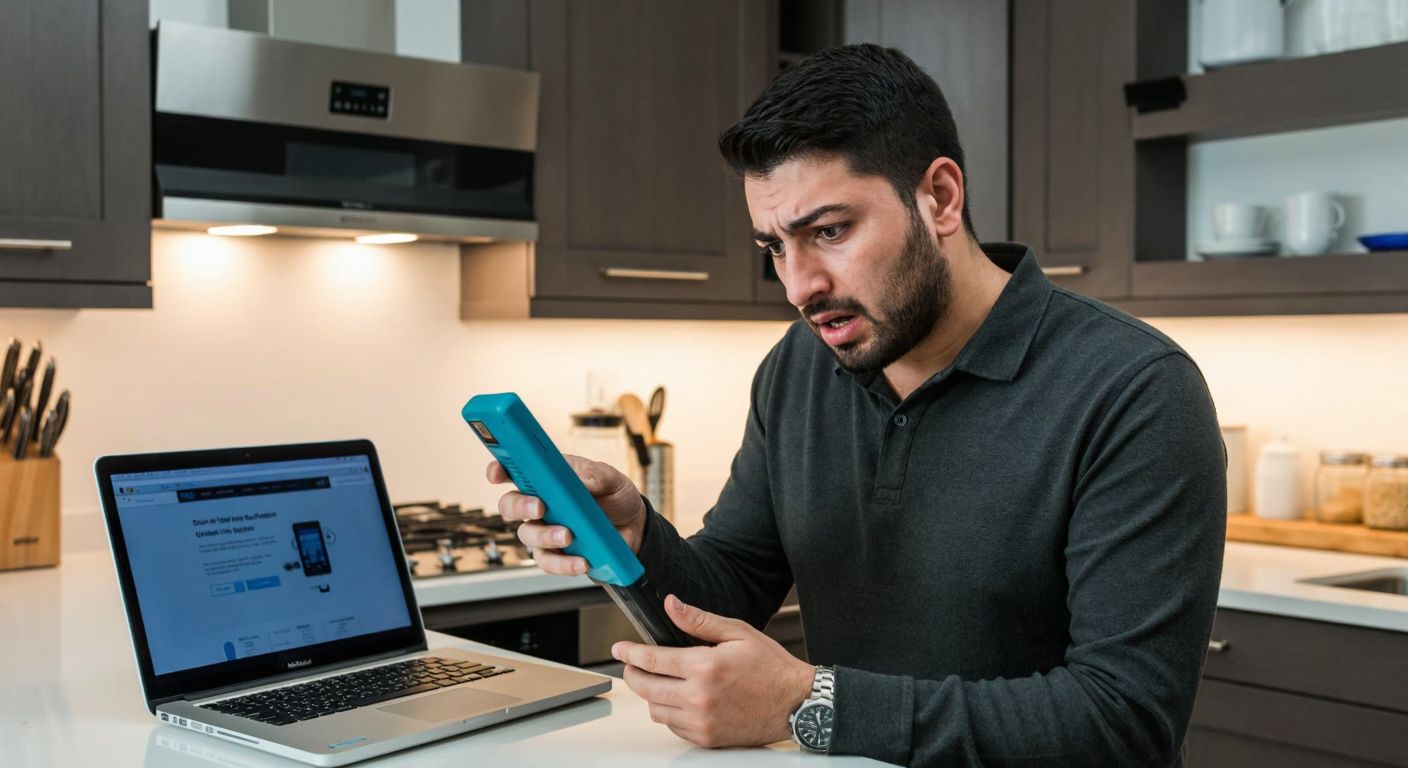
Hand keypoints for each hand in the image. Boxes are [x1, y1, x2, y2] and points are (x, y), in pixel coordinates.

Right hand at [487, 455, 646, 575]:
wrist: (635, 527)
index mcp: (547, 477)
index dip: (499, 471)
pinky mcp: (557, 554)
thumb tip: (584, 481)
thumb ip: (598, 475)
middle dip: (520, 506)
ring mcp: (545, 530)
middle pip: (510, 505)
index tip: (498, 474)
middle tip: (539, 508)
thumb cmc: (615, 497)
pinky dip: (563, 563)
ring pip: (527, 535)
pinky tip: (581, 561)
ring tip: (568, 536)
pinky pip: (549, 562)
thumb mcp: (613, 479)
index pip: (513, 470)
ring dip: (545, 536)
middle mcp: (540, 503)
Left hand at [612, 594, 815, 747]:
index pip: (651, 660)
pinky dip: (669, 713)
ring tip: (658, 682)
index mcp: (704, 667)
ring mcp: (701, 721)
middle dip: (632, 674)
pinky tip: (679, 700)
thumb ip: (700, 621)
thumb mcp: (738, 633)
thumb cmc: (771, 667)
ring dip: (650, 696)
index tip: (619, 648)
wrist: (796, 704)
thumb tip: (671, 605)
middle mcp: (699, 697)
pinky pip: (673, 727)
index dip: (629, 653)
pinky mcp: (707, 738)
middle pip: (646, 688)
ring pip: (655, 711)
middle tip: (631, 665)